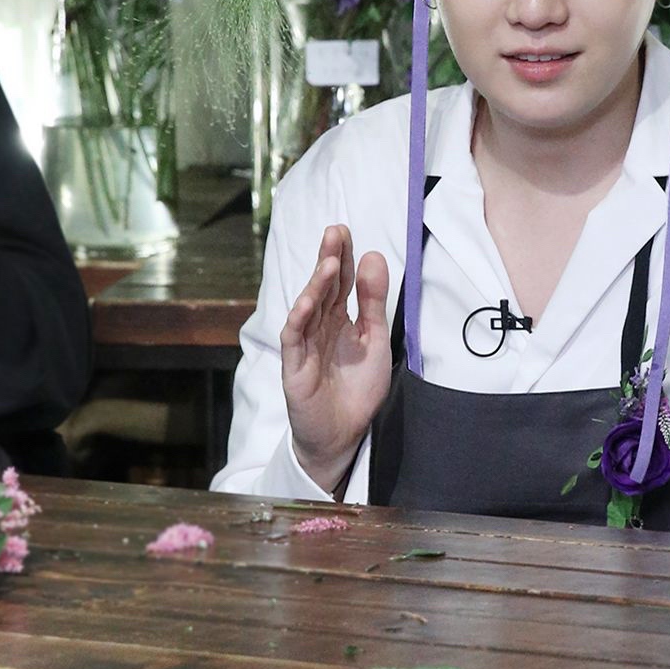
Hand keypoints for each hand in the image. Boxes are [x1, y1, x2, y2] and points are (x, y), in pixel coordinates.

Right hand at [280, 225, 391, 491]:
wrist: (345, 436)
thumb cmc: (358, 389)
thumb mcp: (375, 340)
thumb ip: (374, 302)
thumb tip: (373, 256)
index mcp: (339, 319)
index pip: (340, 281)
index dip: (342, 256)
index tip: (345, 231)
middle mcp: (319, 327)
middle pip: (322, 287)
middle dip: (328, 259)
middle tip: (335, 231)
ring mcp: (304, 345)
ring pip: (307, 308)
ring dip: (316, 284)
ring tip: (329, 262)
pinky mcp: (294, 367)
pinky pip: (294, 338)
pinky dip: (299, 318)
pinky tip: (308, 300)